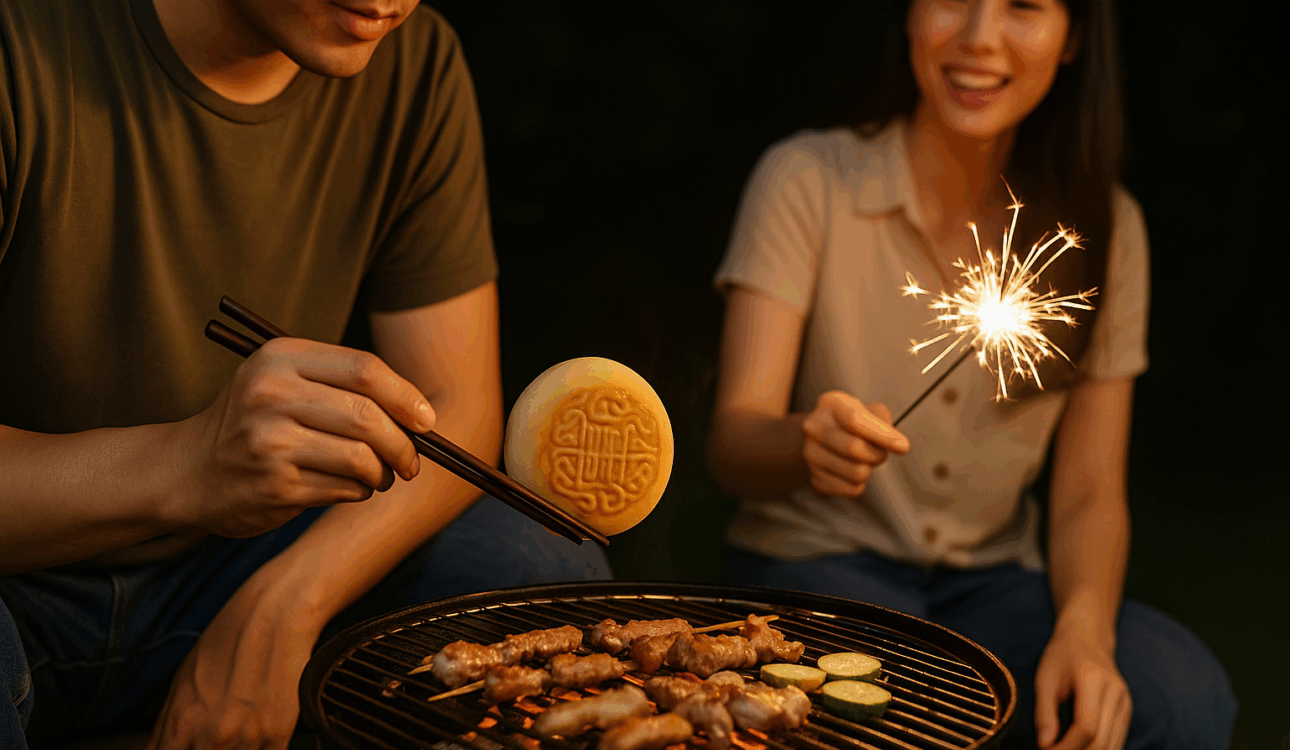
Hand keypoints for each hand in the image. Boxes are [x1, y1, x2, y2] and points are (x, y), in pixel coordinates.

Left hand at [145, 577, 316, 749]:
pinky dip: (261, 748)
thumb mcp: (183, 678)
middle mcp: (213, 736)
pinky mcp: (279, 734)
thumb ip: (167, 725)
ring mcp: (248, 738)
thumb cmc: (229, 638)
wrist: (277, 614)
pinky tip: (260, 730)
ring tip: (241, 725)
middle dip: (208, 749)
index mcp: (182, 722)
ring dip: (237, 748)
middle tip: (220, 729)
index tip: (188, 745)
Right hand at [175, 338, 436, 537]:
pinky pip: (345, 489)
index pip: (365, 370)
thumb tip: (419, 411)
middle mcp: (272, 395)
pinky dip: (359, 491)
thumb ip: (341, 383)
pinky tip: (349, 486)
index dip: (407, 396)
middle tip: (411, 460)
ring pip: (362, 458)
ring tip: (380, 475)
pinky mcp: (275, 486)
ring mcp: (271, 442)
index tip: (426, 420)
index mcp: (280, 358)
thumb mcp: (282, 380)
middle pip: (369, 417)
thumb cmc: (253, 422)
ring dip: (384, 472)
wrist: (187, 470)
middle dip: (404, 444)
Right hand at [799, 390, 908, 496]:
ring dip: (869, 469)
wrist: (821, 440)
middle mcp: (814, 427)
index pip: (855, 420)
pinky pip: (852, 489)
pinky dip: (859, 483)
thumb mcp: (868, 409)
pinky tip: (851, 471)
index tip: (904, 447)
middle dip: (877, 454)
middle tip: (880, 453)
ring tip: (864, 460)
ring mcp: (810, 454)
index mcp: (830, 403)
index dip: (882, 435)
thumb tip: (897, 443)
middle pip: (855, 448)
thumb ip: (883, 420)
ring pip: (856, 473)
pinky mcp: (815, 479)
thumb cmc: (852, 423)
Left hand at [1035, 611, 1131, 749]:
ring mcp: (1126, 702)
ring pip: (1113, 745)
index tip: (1046, 749)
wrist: (1088, 636)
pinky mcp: (1127, 710)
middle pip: (1101, 741)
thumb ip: (1044, 711)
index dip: (1066, 746)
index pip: (1086, 727)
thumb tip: (1044, 745)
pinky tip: (1080, 748)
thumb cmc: (1063, 654)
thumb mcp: (1045, 677)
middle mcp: (1116, 692)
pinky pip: (1117, 740)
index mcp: (1094, 680)